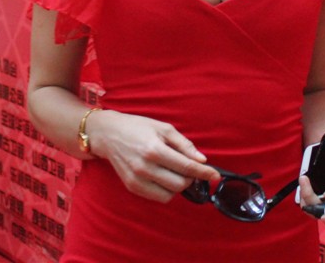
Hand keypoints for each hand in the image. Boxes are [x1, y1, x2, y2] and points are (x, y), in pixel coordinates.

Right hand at [85, 110, 220, 203]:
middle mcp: (145, 167)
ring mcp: (137, 179)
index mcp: (155, 149)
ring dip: (178, 185)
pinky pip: (157, 197)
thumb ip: (184, 145)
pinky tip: (162, 177)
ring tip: (173, 171)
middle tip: (188, 168)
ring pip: (170, 194)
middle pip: (180, 184)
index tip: (216, 176)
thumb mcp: (163, 128)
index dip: (204, 173)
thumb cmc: (138, 127)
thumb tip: (202, 160)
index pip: (186, 167)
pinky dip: (165, 191)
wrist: (108, 134)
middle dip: (190, 178)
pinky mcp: (132, 187)